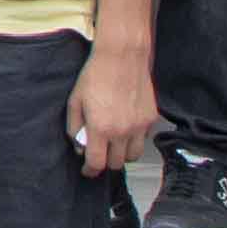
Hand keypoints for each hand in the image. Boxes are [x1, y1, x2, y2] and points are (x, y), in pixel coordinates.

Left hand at [70, 38, 156, 176]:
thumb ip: (75, 128)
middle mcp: (122, 131)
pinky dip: (134, 139)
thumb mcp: (75, 101)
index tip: (87, 170)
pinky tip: (126, 128)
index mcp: (101, 128)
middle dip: (105, 162)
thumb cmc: (96, 75)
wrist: (122, 56)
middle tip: (100, 153)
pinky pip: (143, 139)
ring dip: (122, 154)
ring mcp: (139, 126)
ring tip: (114, 143)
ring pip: (133, 156)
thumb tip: (80, 147)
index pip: (97, 163)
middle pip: (116, 164)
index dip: (90, 171)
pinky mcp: (151, 118)